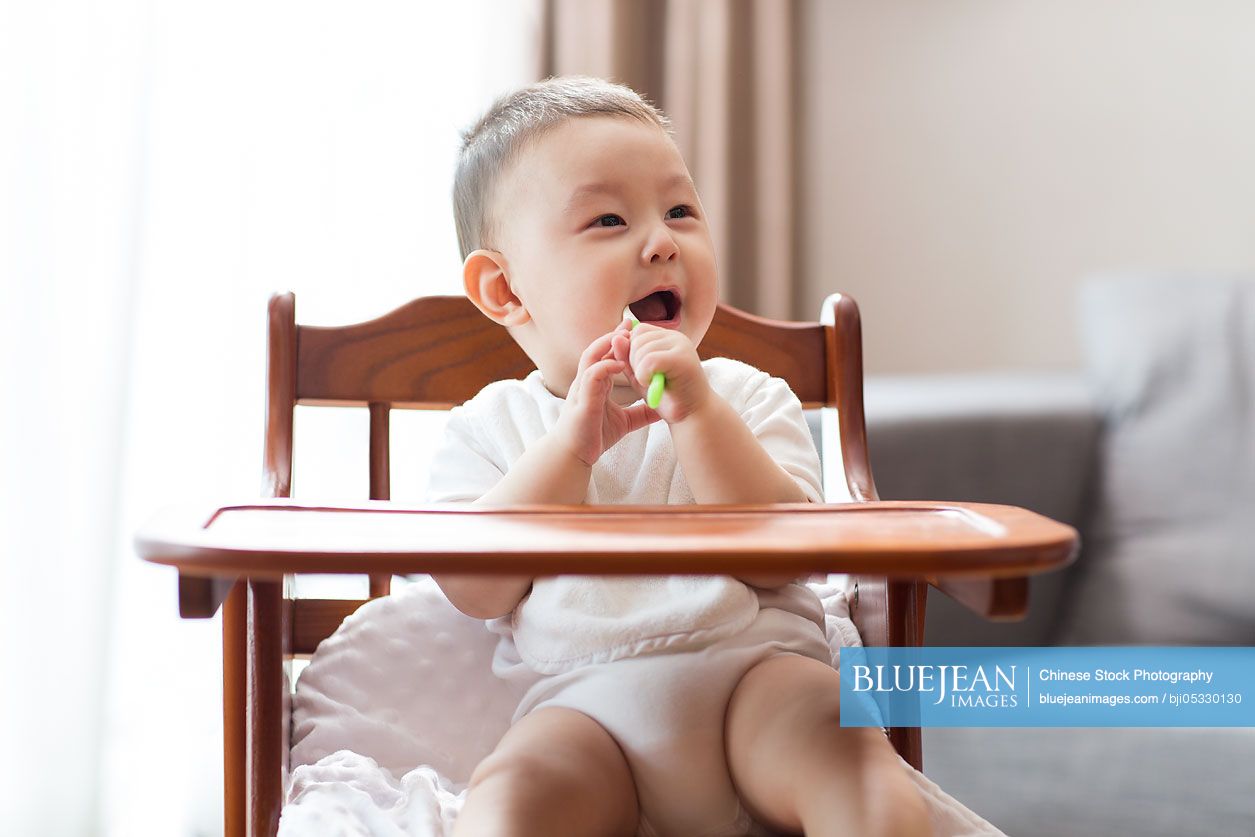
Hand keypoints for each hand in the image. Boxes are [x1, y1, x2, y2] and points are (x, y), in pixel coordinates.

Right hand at [551, 319, 664, 466]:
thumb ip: (641, 414)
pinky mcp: (581, 401)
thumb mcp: (625, 422)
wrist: (575, 455)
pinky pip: (591, 376)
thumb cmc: (594, 436)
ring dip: (606, 345)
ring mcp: (582, 389)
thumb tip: (662, 410)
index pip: (606, 355)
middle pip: (597, 349)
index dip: (618, 342)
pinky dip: (605, 367)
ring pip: (591, 357)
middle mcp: (586, 382)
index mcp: (596, 384)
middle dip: (613, 335)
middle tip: (630, 324)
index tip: (635, 330)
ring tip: (623, 336)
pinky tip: (620, 365)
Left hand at [611, 322, 712, 424]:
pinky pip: (649, 360)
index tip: (641, 372)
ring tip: (654, 384)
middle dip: (634, 362)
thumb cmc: (667, 398)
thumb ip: (627, 358)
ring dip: (640, 372)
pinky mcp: (682, 358)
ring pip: (641, 349)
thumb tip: (616, 337)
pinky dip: (644, 376)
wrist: (692, 416)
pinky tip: (654, 386)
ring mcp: (681, 345)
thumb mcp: (640, 376)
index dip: (631, 351)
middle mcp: (676, 337)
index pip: (638, 331)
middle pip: (637, 338)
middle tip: (648, 381)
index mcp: (668, 338)